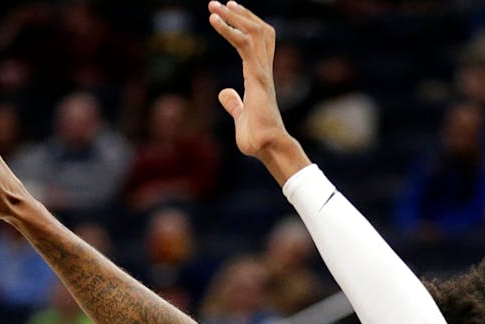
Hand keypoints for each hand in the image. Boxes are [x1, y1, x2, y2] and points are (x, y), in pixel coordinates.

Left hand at [207, 1, 308, 183]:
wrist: (268, 148)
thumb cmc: (257, 139)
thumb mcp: (241, 117)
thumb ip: (234, 104)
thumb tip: (225, 93)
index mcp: (260, 77)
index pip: (258, 43)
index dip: (246, 24)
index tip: (229, 12)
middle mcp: (264, 70)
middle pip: (259, 31)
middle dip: (240, 14)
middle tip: (220, 3)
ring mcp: (262, 72)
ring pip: (253, 32)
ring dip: (234, 16)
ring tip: (216, 5)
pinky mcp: (257, 77)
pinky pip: (244, 45)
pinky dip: (229, 29)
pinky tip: (215, 21)